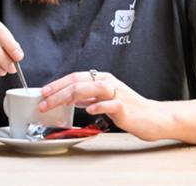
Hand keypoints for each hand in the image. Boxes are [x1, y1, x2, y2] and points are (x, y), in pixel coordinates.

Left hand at [39, 70, 172, 140]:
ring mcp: (118, 94)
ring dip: (71, 96)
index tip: (43, 92)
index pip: (75, 77)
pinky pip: (111, 103)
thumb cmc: (129, 109)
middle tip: (43, 102)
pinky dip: (99, 105)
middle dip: (58, 92)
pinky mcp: (125, 107)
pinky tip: (89, 110)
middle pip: (79, 83)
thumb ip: (89, 97)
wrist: (153, 117)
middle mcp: (109, 82)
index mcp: (102, 79)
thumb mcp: (105, 99)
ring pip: (92, 89)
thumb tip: (70, 98)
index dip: (57, 83)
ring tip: (56, 104)